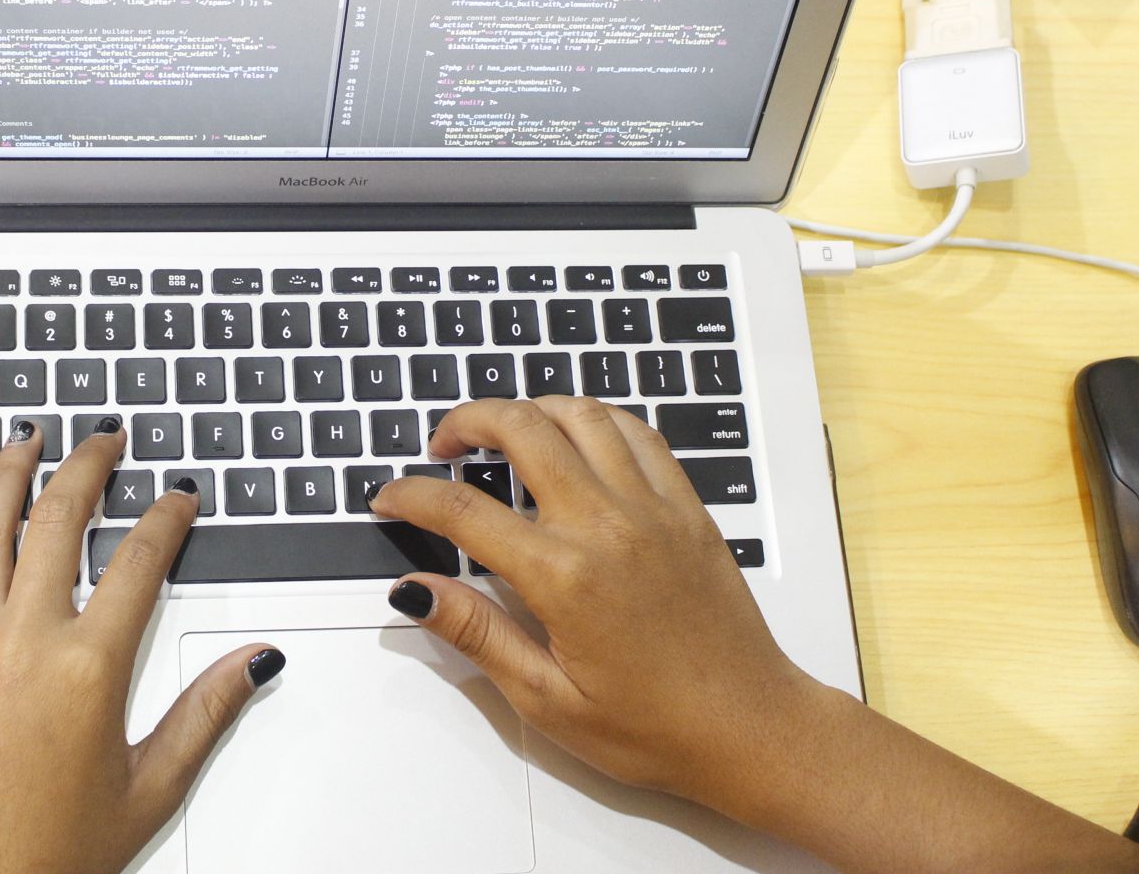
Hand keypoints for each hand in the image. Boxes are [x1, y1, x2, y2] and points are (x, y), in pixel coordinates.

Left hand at [0, 418, 284, 873]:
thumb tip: (255, 660)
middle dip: (88, 465)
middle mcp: (25, 643)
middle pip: (61, 520)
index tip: (176, 497)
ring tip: (26, 438)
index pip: (141, 561)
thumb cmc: (54, 855)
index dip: (165, 517)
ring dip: (6, 474)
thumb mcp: (151, 788)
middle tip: (104, 439)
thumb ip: (206, 712)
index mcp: (90, 669)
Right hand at [367, 397, 807, 811]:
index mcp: (564, 577)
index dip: (412, 495)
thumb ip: (476, 633)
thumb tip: (414, 591)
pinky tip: (575, 438)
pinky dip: (595, 419)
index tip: (388, 497)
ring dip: (530, 410)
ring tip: (502, 433)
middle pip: (521, 429)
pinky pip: (637, 432)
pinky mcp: (687, 506)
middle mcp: (607, 525)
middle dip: (466, 421)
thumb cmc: (654, 729)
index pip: (464, 511)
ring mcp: (652, 508)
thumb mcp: (547, 701)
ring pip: (580, 415)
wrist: (750, 729)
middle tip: (443, 446)